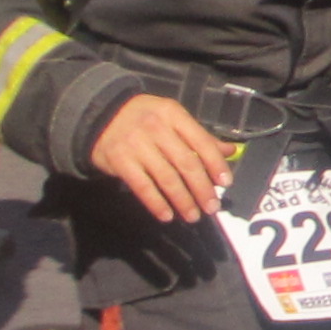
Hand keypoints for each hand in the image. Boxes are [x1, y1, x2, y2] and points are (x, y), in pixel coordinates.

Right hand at [93, 93, 234, 223]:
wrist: (100, 114)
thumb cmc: (144, 117)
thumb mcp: (171, 118)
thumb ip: (199, 136)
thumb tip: (230, 151)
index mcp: (173, 114)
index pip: (201, 142)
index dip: (215, 164)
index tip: (225, 183)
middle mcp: (156, 128)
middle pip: (186, 163)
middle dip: (202, 188)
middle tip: (212, 207)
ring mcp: (136, 145)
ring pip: (166, 178)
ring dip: (182, 200)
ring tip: (193, 215)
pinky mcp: (120, 161)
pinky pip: (142, 187)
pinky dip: (156, 203)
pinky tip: (167, 215)